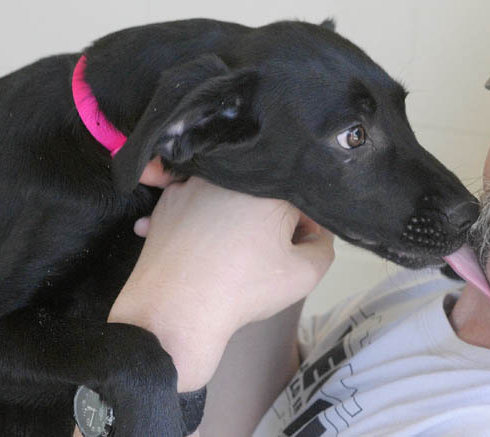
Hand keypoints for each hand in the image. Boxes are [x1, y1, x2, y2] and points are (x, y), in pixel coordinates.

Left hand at [108, 174, 333, 390]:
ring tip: (228, 257)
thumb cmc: (244, 291)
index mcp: (268, 189)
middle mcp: (230, 177)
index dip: (303, 231)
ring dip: (234, 220)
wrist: (176, 313)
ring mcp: (193, 186)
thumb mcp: (305, 275)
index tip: (292, 253)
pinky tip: (202, 249)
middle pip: (263, 198)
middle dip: (268, 224)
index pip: (300, 204)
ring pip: (228, 200)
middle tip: (261, 256)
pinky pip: (195, 206)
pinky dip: (202, 223)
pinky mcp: (166, 202)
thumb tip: (316, 233)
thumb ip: (324, 247)